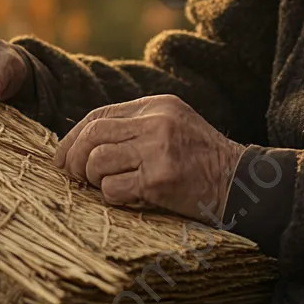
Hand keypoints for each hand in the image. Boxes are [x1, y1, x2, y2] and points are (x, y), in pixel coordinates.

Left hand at [54, 94, 245, 223]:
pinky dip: (113, 197)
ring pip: (98, 161)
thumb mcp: (174, 127)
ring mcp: (159, 149)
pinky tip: (130, 198)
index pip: (100, 114)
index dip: (74, 137)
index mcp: (158, 105)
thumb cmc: (202, 160)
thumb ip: (137, 127)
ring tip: (109, 187)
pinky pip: (114, 188)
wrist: (240, 182)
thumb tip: (84, 144)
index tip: (63, 158)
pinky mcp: (161, 178)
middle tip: (76, 178)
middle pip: (94, 135)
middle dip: (75, 159)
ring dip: (95, 181)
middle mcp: (157, 121)